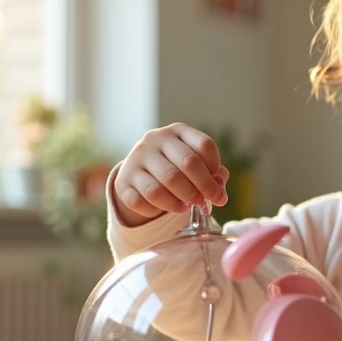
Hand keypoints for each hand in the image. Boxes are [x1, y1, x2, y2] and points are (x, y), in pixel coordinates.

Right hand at [113, 123, 229, 226]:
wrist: (139, 172)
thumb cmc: (175, 167)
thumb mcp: (194, 163)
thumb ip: (212, 174)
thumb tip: (219, 190)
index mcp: (177, 131)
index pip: (204, 146)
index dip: (215, 169)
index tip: (218, 186)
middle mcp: (155, 139)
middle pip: (188, 163)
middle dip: (203, 187)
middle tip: (207, 202)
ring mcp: (136, 158)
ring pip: (164, 183)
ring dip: (182, 200)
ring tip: (187, 207)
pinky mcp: (123, 181)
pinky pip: (142, 200)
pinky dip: (158, 209)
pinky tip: (167, 208)